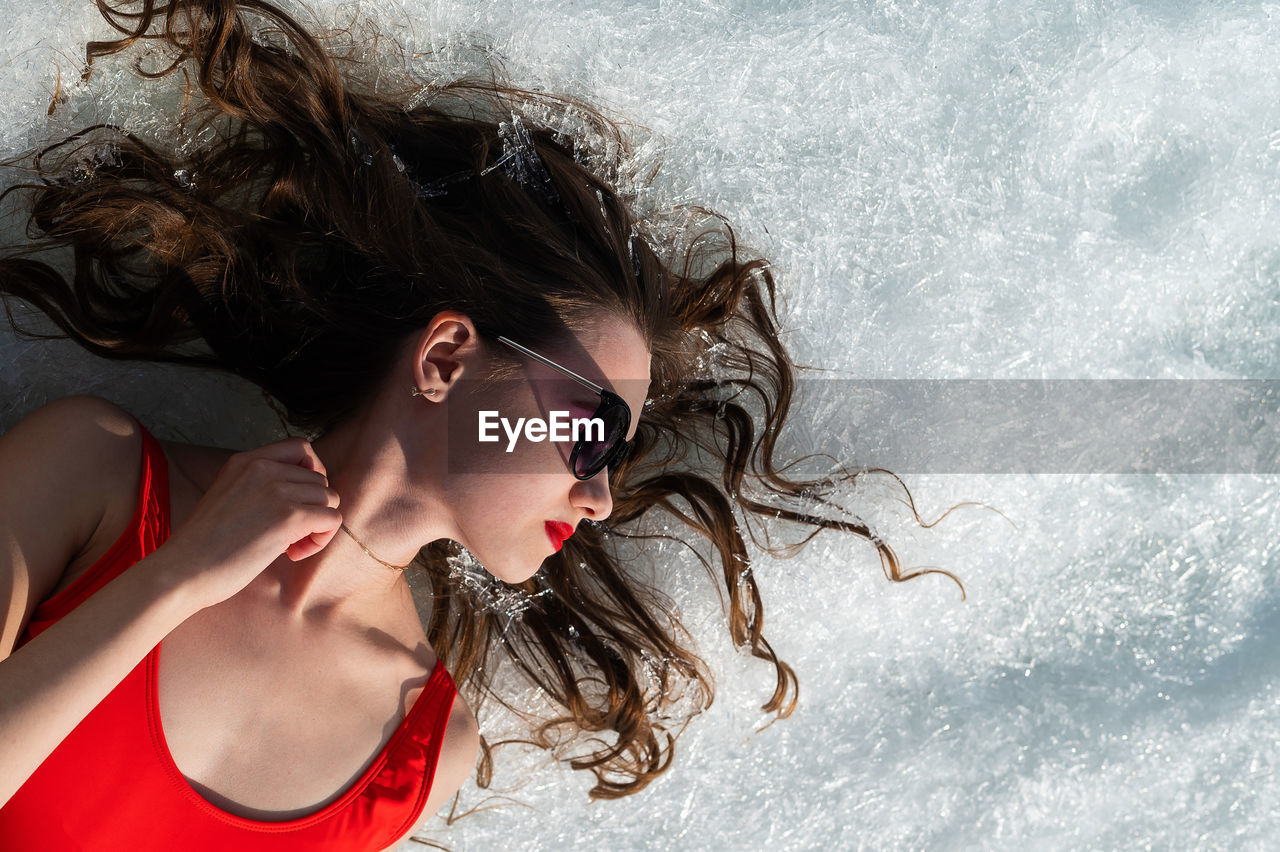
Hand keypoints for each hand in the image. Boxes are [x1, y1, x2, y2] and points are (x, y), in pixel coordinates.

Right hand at [159, 437, 341, 608]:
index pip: (301, 447)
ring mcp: (277, 490)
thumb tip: (306, 497)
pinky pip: (333, 519)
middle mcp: (263, 468)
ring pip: (329, 498)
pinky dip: (320, 540)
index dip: (312, 471)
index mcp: (246, 461)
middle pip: (319, 478)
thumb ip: (261, 488)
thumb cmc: (203, 546)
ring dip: (318, 526)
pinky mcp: (289, 517)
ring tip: (289, 546)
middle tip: (288, 535)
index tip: (300, 499)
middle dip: (312, 507)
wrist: (181, 570)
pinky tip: (292, 554)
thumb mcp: (230, 497)